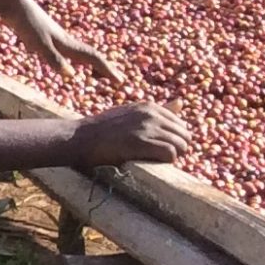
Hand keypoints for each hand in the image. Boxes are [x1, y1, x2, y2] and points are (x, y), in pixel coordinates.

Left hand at [5, 0, 118, 79]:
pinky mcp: (46, 37)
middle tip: (119, 80)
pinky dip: (73, 60)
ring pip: (79, 53)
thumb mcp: (38, 44)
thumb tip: (72, 76)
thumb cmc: (26, 23)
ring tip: (97, 74)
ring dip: (91, 64)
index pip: (94, 58)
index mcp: (67, 44)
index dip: (107, 70)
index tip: (121, 81)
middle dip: (105, 68)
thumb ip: (54, 59)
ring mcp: (57, 39)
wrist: (14, 3)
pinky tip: (68, 63)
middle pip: (91, 56)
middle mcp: (66, 41)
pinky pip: (66, 52)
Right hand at [71, 103, 191, 166]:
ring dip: (171, 156)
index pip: (181, 124)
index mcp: (149, 107)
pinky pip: (170, 154)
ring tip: (154, 159)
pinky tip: (150, 162)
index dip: (173, 139)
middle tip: (158, 157)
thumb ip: (157, 110)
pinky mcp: (141, 143)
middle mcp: (151, 114)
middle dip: (176, 148)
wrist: (79, 138)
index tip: (158, 147)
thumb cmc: (102, 130)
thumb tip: (181, 102)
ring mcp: (146, 128)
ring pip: (180, 145)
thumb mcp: (130, 113)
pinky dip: (165, 161)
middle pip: (184, 135)